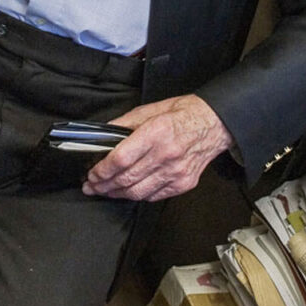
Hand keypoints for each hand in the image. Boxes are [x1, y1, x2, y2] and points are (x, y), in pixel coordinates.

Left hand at [83, 95, 232, 201]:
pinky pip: (154, 196)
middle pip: (127, 179)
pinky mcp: (183, 184)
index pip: (121, 159)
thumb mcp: (151, 109)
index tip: (92, 173)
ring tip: (104, 191)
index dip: (102, 170)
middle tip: (91, 186)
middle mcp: (166, 155)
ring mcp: (176, 172)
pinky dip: (137, 196)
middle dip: (104, 186)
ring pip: (138, 192)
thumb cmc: (183, 114)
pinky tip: (127, 191)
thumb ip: (125, 123)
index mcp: (156, 133)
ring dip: (116, 194)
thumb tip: (103, 135)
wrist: (214, 124)